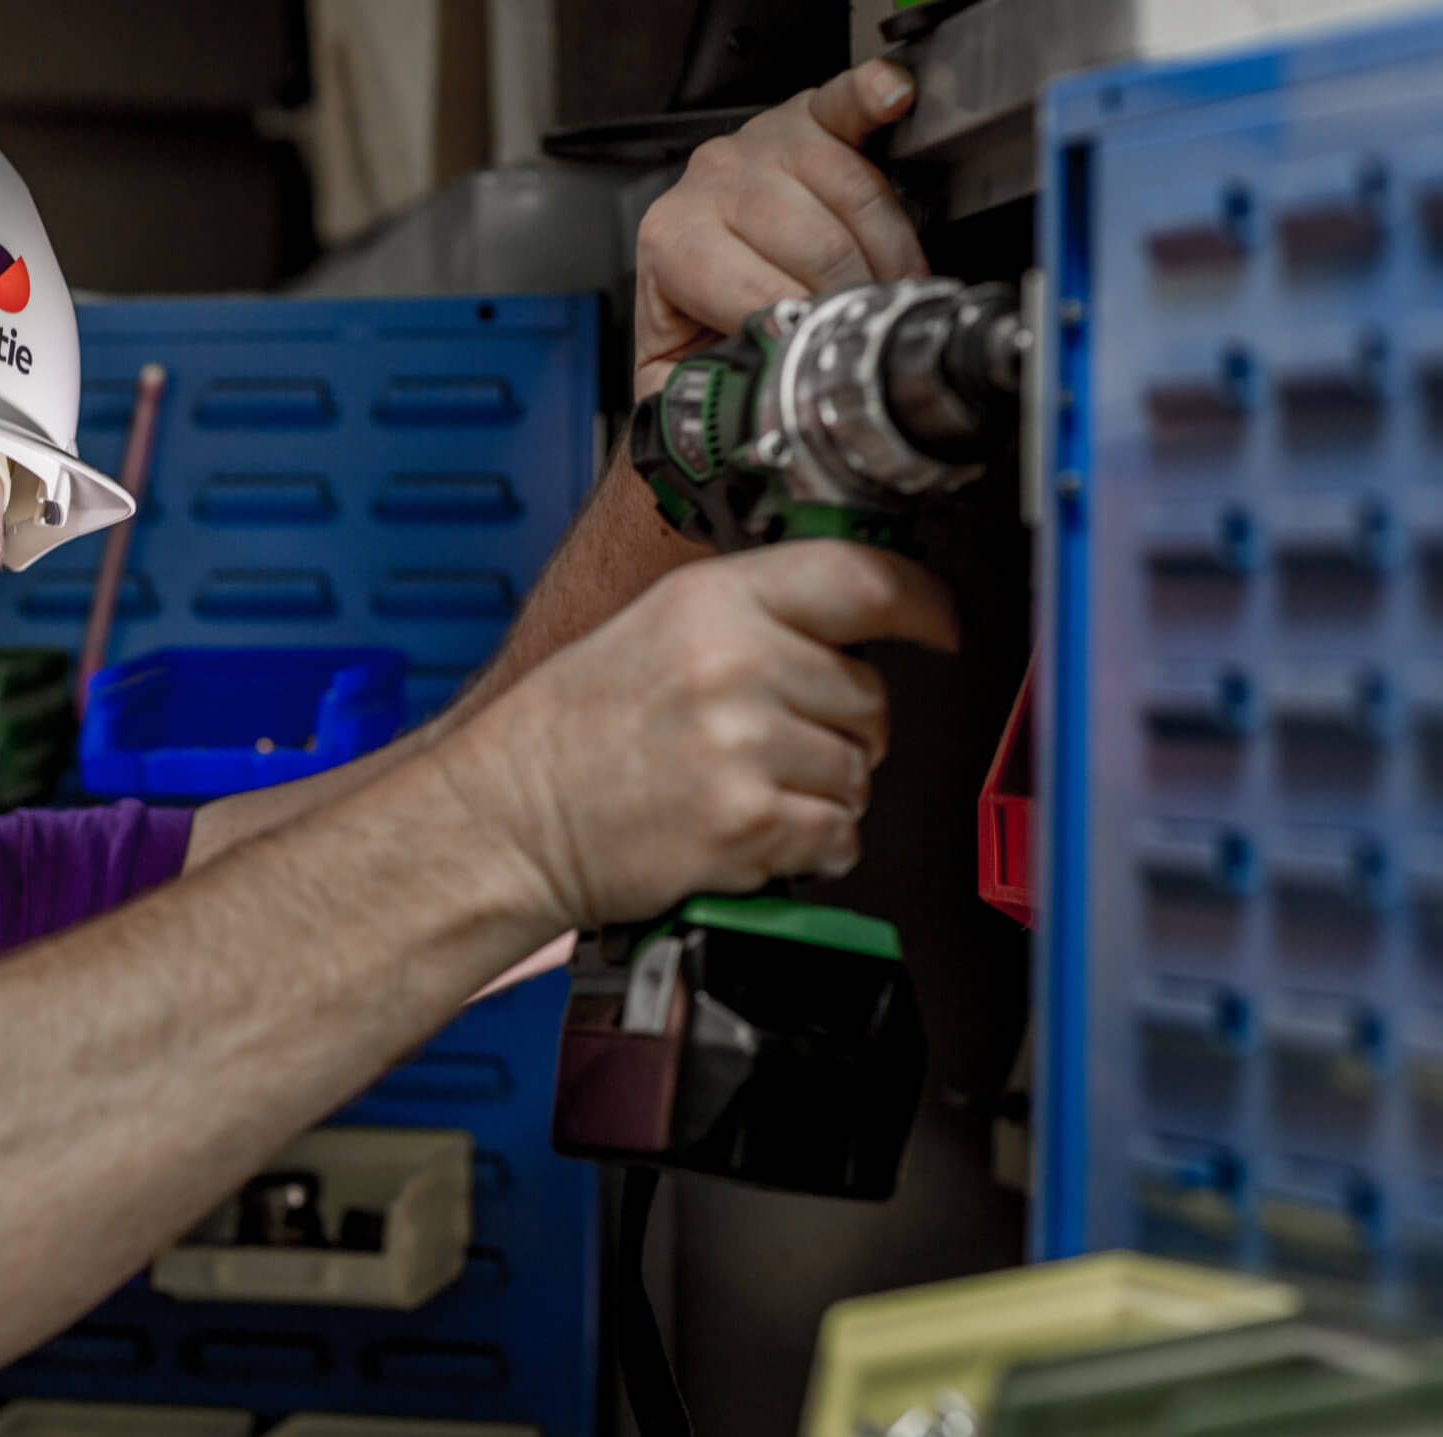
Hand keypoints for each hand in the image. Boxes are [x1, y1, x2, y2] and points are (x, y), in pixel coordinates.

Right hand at [444, 539, 959, 927]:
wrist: (506, 819)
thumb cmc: (567, 734)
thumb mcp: (652, 628)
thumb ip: (752, 614)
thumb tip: (857, 624)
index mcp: (711, 601)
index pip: (862, 580)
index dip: (921, 604)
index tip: (938, 625)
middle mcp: (733, 663)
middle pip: (869, 695)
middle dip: (838, 729)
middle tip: (765, 744)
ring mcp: (743, 744)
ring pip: (857, 773)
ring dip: (819, 794)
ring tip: (740, 790)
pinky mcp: (747, 821)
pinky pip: (836, 835)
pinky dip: (807, 848)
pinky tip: (748, 833)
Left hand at [633, 59, 926, 398]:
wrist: (695, 277)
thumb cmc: (693, 326)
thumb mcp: (676, 381)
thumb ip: (692, 403)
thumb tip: (723, 434)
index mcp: (670, 242)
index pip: (757, 288)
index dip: (805, 330)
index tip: (831, 358)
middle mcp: (709, 181)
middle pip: (813, 242)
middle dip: (854, 297)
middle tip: (873, 333)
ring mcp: (759, 144)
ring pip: (850, 191)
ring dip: (889, 249)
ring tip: (895, 289)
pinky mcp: (804, 117)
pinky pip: (844, 101)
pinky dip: (872, 96)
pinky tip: (892, 99)